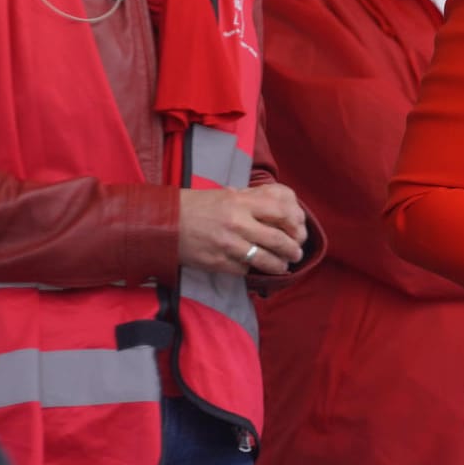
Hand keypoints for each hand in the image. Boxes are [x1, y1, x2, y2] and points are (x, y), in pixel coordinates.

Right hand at [177, 183, 308, 276]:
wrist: (165, 223)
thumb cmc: (196, 205)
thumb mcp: (226, 194)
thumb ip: (252, 200)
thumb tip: (279, 208)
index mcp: (240, 202)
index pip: (280, 212)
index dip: (295, 224)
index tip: (298, 230)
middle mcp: (237, 223)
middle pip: (278, 240)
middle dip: (293, 250)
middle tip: (297, 253)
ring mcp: (228, 245)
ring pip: (265, 260)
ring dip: (279, 265)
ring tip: (283, 266)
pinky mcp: (218, 263)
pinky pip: (244, 269)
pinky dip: (251, 269)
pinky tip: (253, 267)